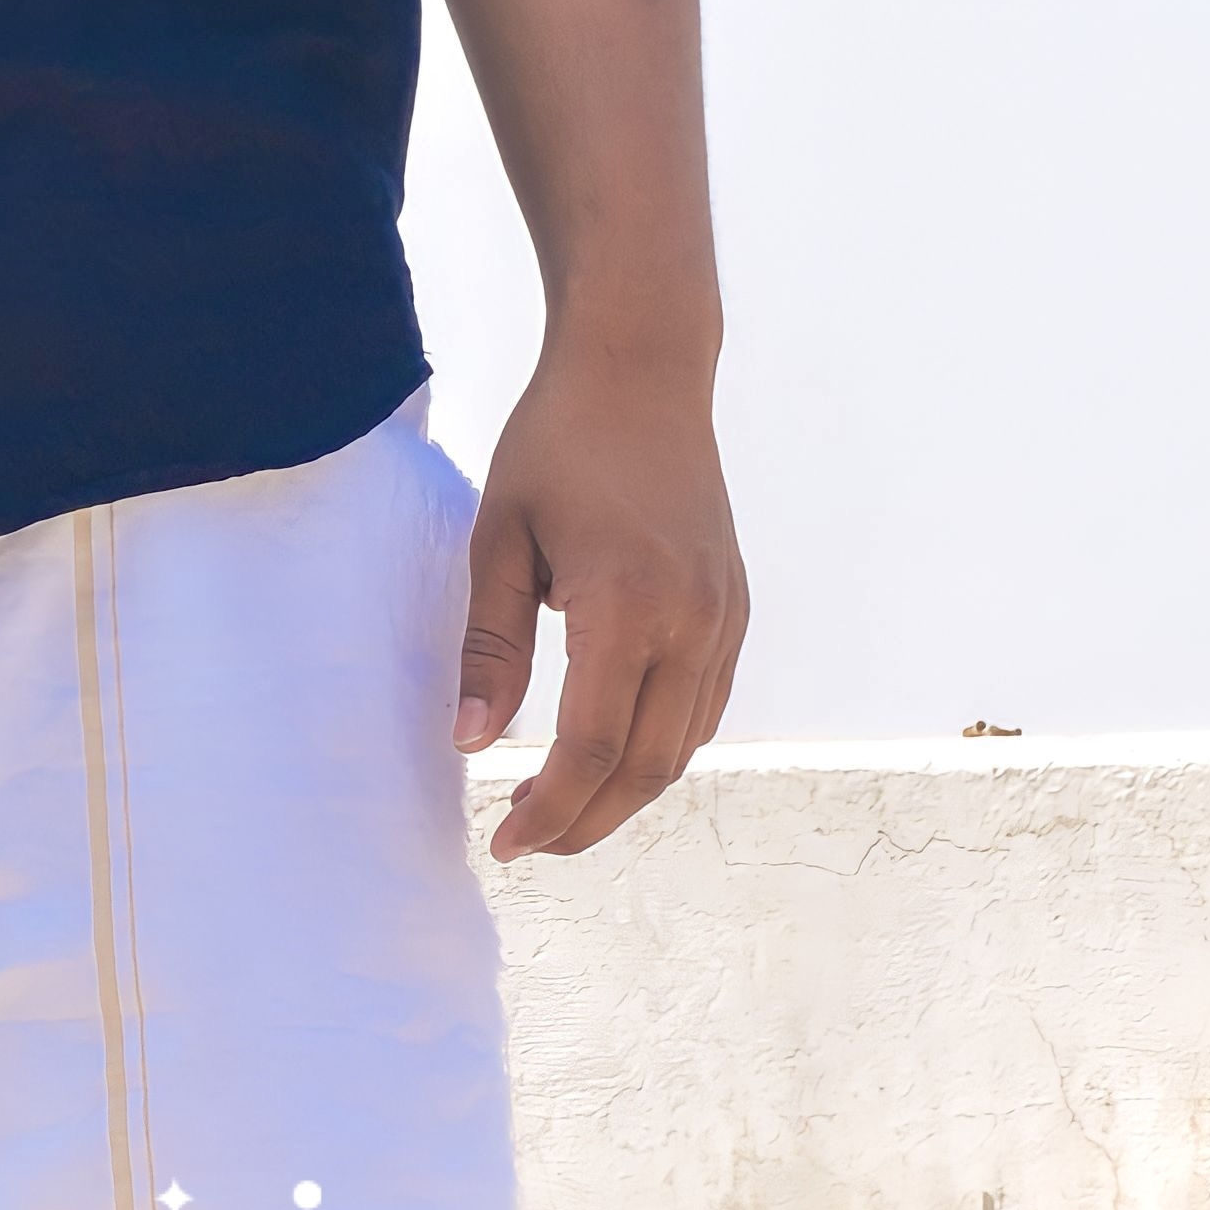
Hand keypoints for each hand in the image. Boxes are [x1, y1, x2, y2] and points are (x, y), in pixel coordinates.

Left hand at [455, 325, 747, 859]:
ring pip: (684, 746)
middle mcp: (692, 622)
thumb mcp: (500, 535)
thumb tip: (473, 745)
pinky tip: (612, 752)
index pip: (590, 749)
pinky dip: (661, 747)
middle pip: (645, 768)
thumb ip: (490, 644)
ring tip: (561, 808)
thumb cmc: (556, 441)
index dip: (548, 811)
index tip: (503, 843)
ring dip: (625, 793)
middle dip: (586, 823)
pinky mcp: (736, 606)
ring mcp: (725, 616)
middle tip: (528, 841)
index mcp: (626, 605)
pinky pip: (706, 706)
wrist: (642, 366)